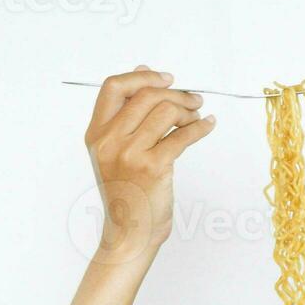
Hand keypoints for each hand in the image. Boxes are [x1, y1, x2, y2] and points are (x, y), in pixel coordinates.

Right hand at [82, 64, 213, 262]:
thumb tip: (142, 70)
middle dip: (176, 93)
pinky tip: (207, 126)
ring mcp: (130, 154)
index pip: (113, 87)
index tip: (166, 78)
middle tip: (194, 100)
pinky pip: (182, 135)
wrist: (130, 233)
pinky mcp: (153, 167)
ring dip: (189, 110)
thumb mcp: (116, 151)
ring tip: (197, 118)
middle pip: (146, 96)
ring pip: (166, 111)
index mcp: (96, 134)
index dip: (142, 77)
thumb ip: (126, 113)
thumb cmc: (127, 193)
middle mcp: (109, 141)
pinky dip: (201, 127)